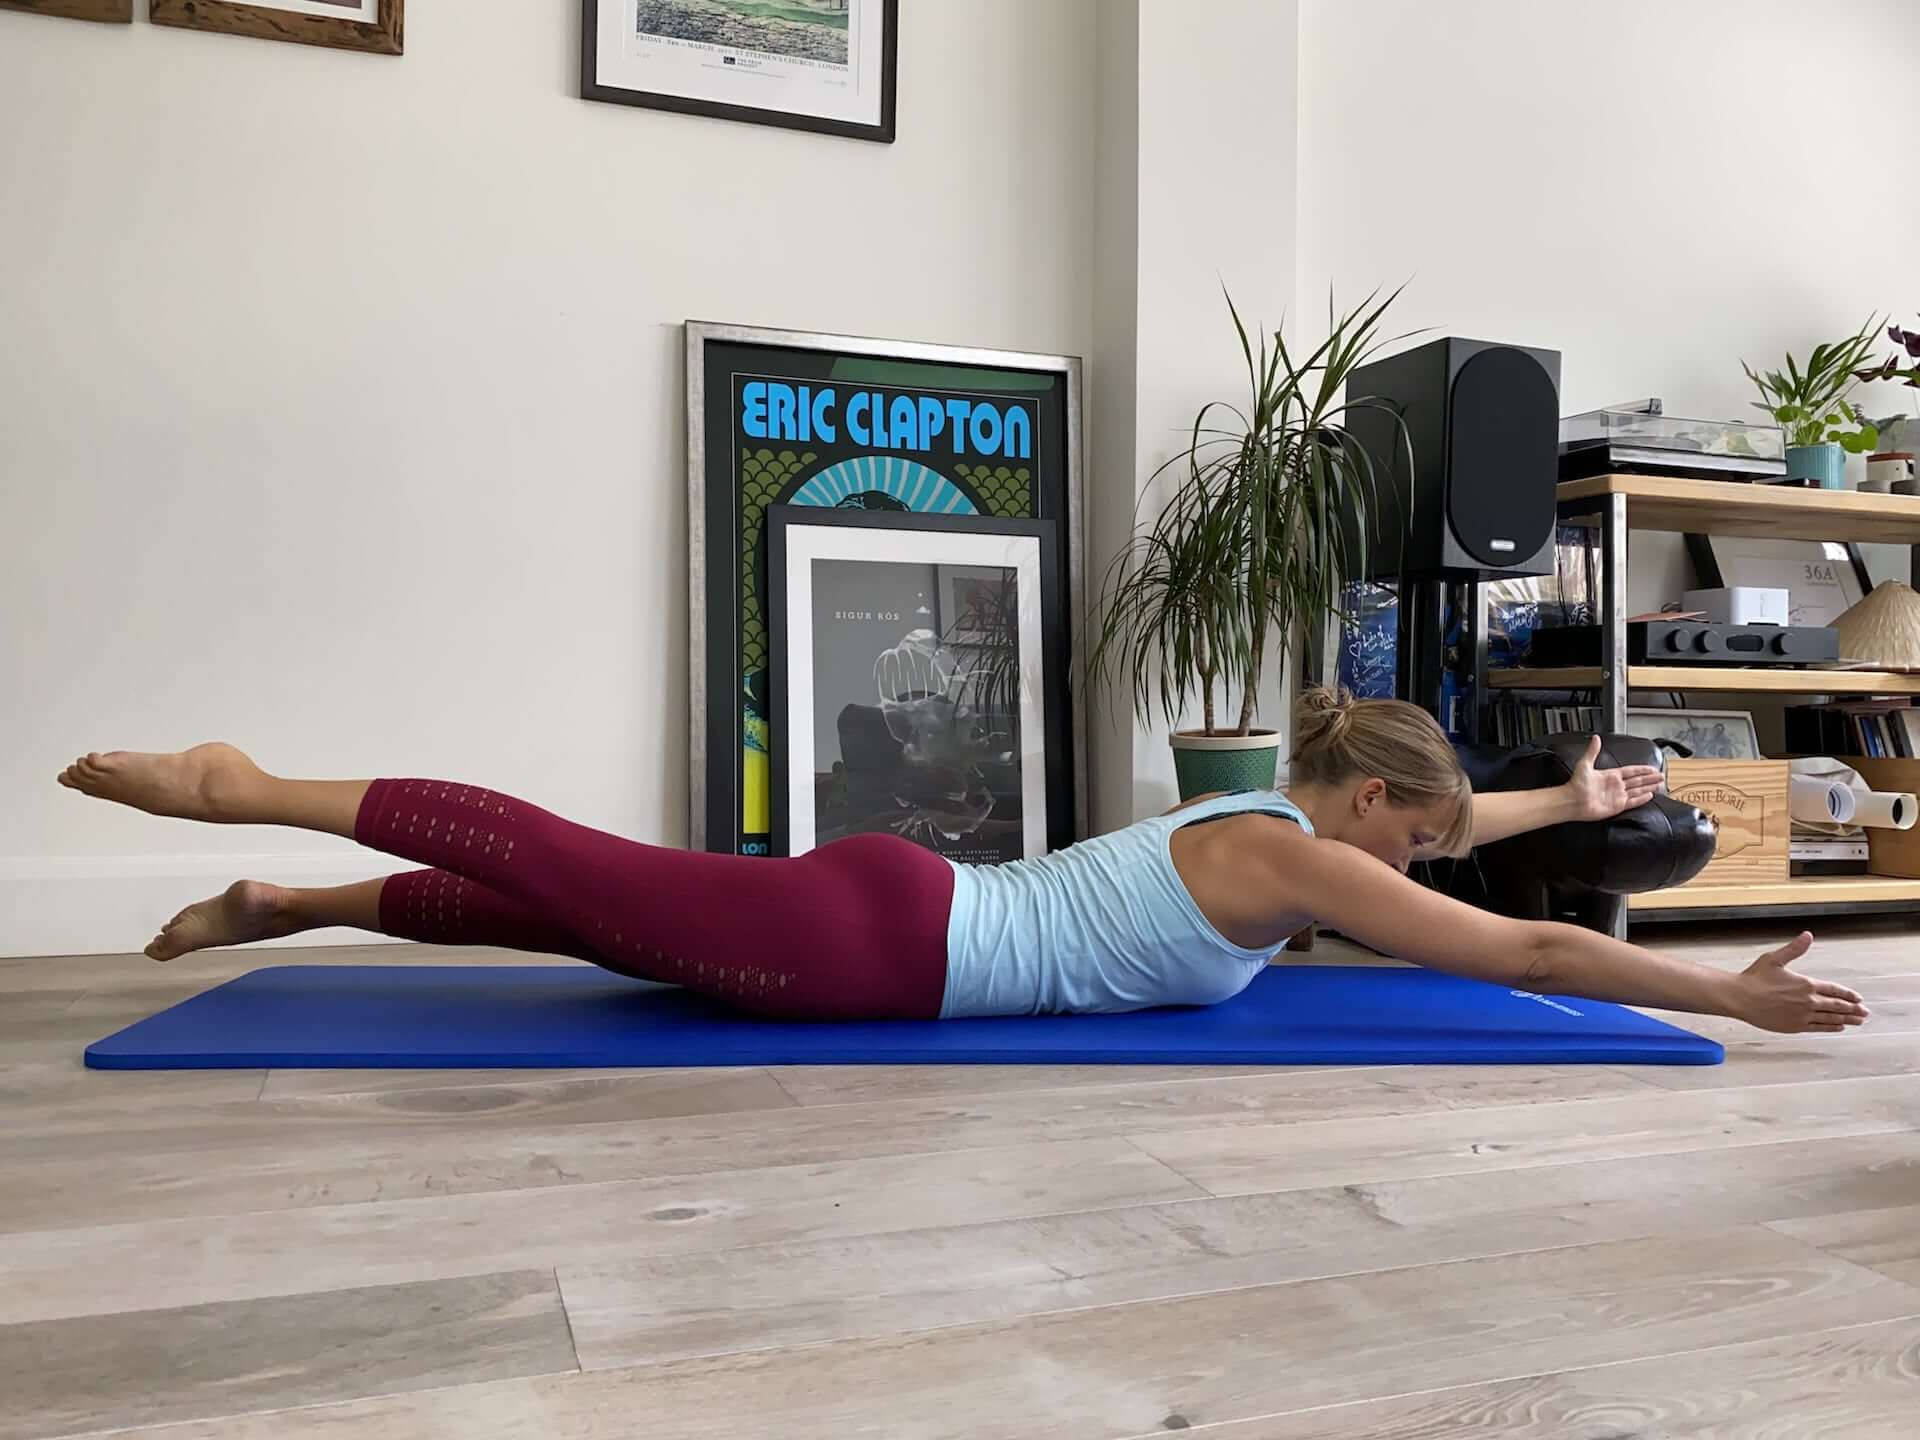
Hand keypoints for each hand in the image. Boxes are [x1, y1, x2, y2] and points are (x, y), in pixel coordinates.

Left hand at [1566, 736, 1662, 821]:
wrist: (1572, 801)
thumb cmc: (1576, 784)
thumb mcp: (1585, 764)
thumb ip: (1592, 751)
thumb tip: (1595, 738)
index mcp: (1610, 775)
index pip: (1631, 771)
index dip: (1642, 769)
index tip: (1652, 768)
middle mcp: (1615, 785)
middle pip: (1638, 780)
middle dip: (1650, 778)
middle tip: (1661, 776)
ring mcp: (1617, 796)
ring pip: (1638, 790)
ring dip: (1649, 787)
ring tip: (1659, 784)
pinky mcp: (1617, 806)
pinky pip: (1633, 801)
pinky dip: (1642, 799)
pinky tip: (1650, 796)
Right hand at [1733, 932, 1870, 1033]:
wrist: (1740, 998)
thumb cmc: (1755, 977)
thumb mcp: (1774, 958)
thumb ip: (1794, 949)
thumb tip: (1807, 935)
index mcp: (1805, 984)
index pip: (1833, 989)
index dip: (1848, 994)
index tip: (1858, 998)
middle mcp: (1808, 1000)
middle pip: (1837, 1006)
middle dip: (1853, 1009)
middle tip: (1865, 1012)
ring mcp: (1802, 1015)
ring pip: (1831, 1018)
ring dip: (1847, 1019)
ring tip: (1858, 1021)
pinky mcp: (1795, 1025)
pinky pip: (1819, 1027)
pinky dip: (1831, 1027)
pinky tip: (1839, 1027)